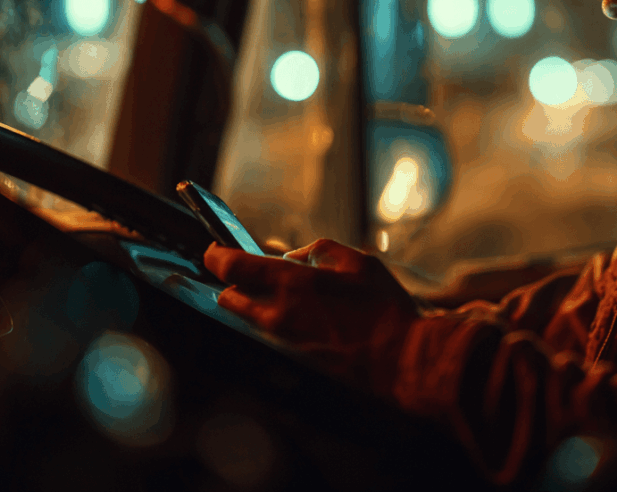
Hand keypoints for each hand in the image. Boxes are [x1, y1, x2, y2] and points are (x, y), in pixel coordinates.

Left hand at [204, 238, 419, 392]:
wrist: (401, 361)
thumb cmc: (384, 309)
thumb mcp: (358, 262)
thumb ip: (319, 252)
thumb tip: (295, 256)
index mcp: (292, 283)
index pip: (232, 267)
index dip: (217, 257)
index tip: (216, 253)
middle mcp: (278, 316)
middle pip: (230, 298)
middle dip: (235, 286)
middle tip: (252, 280)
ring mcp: (281, 345)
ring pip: (247, 323)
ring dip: (254, 310)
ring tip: (282, 304)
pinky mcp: (290, 364)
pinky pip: (268, 342)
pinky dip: (274, 331)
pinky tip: (301, 328)